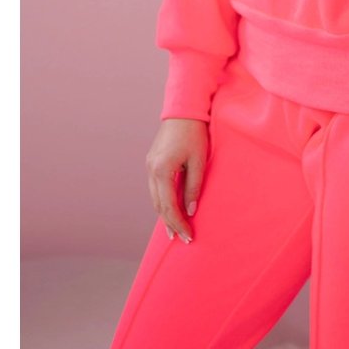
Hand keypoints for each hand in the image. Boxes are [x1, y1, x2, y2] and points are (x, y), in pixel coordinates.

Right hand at [145, 117, 209, 243]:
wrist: (183, 109)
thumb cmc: (195, 132)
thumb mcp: (198, 160)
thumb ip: (194, 186)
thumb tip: (191, 210)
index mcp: (162, 170)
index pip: (169, 206)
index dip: (179, 223)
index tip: (188, 236)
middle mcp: (151, 170)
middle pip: (159, 205)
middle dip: (170, 223)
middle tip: (182, 238)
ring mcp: (149, 165)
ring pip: (155, 198)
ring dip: (165, 214)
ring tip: (175, 229)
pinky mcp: (152, 161)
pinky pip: (156, 188)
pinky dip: (163, 201)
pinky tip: (171, 208)